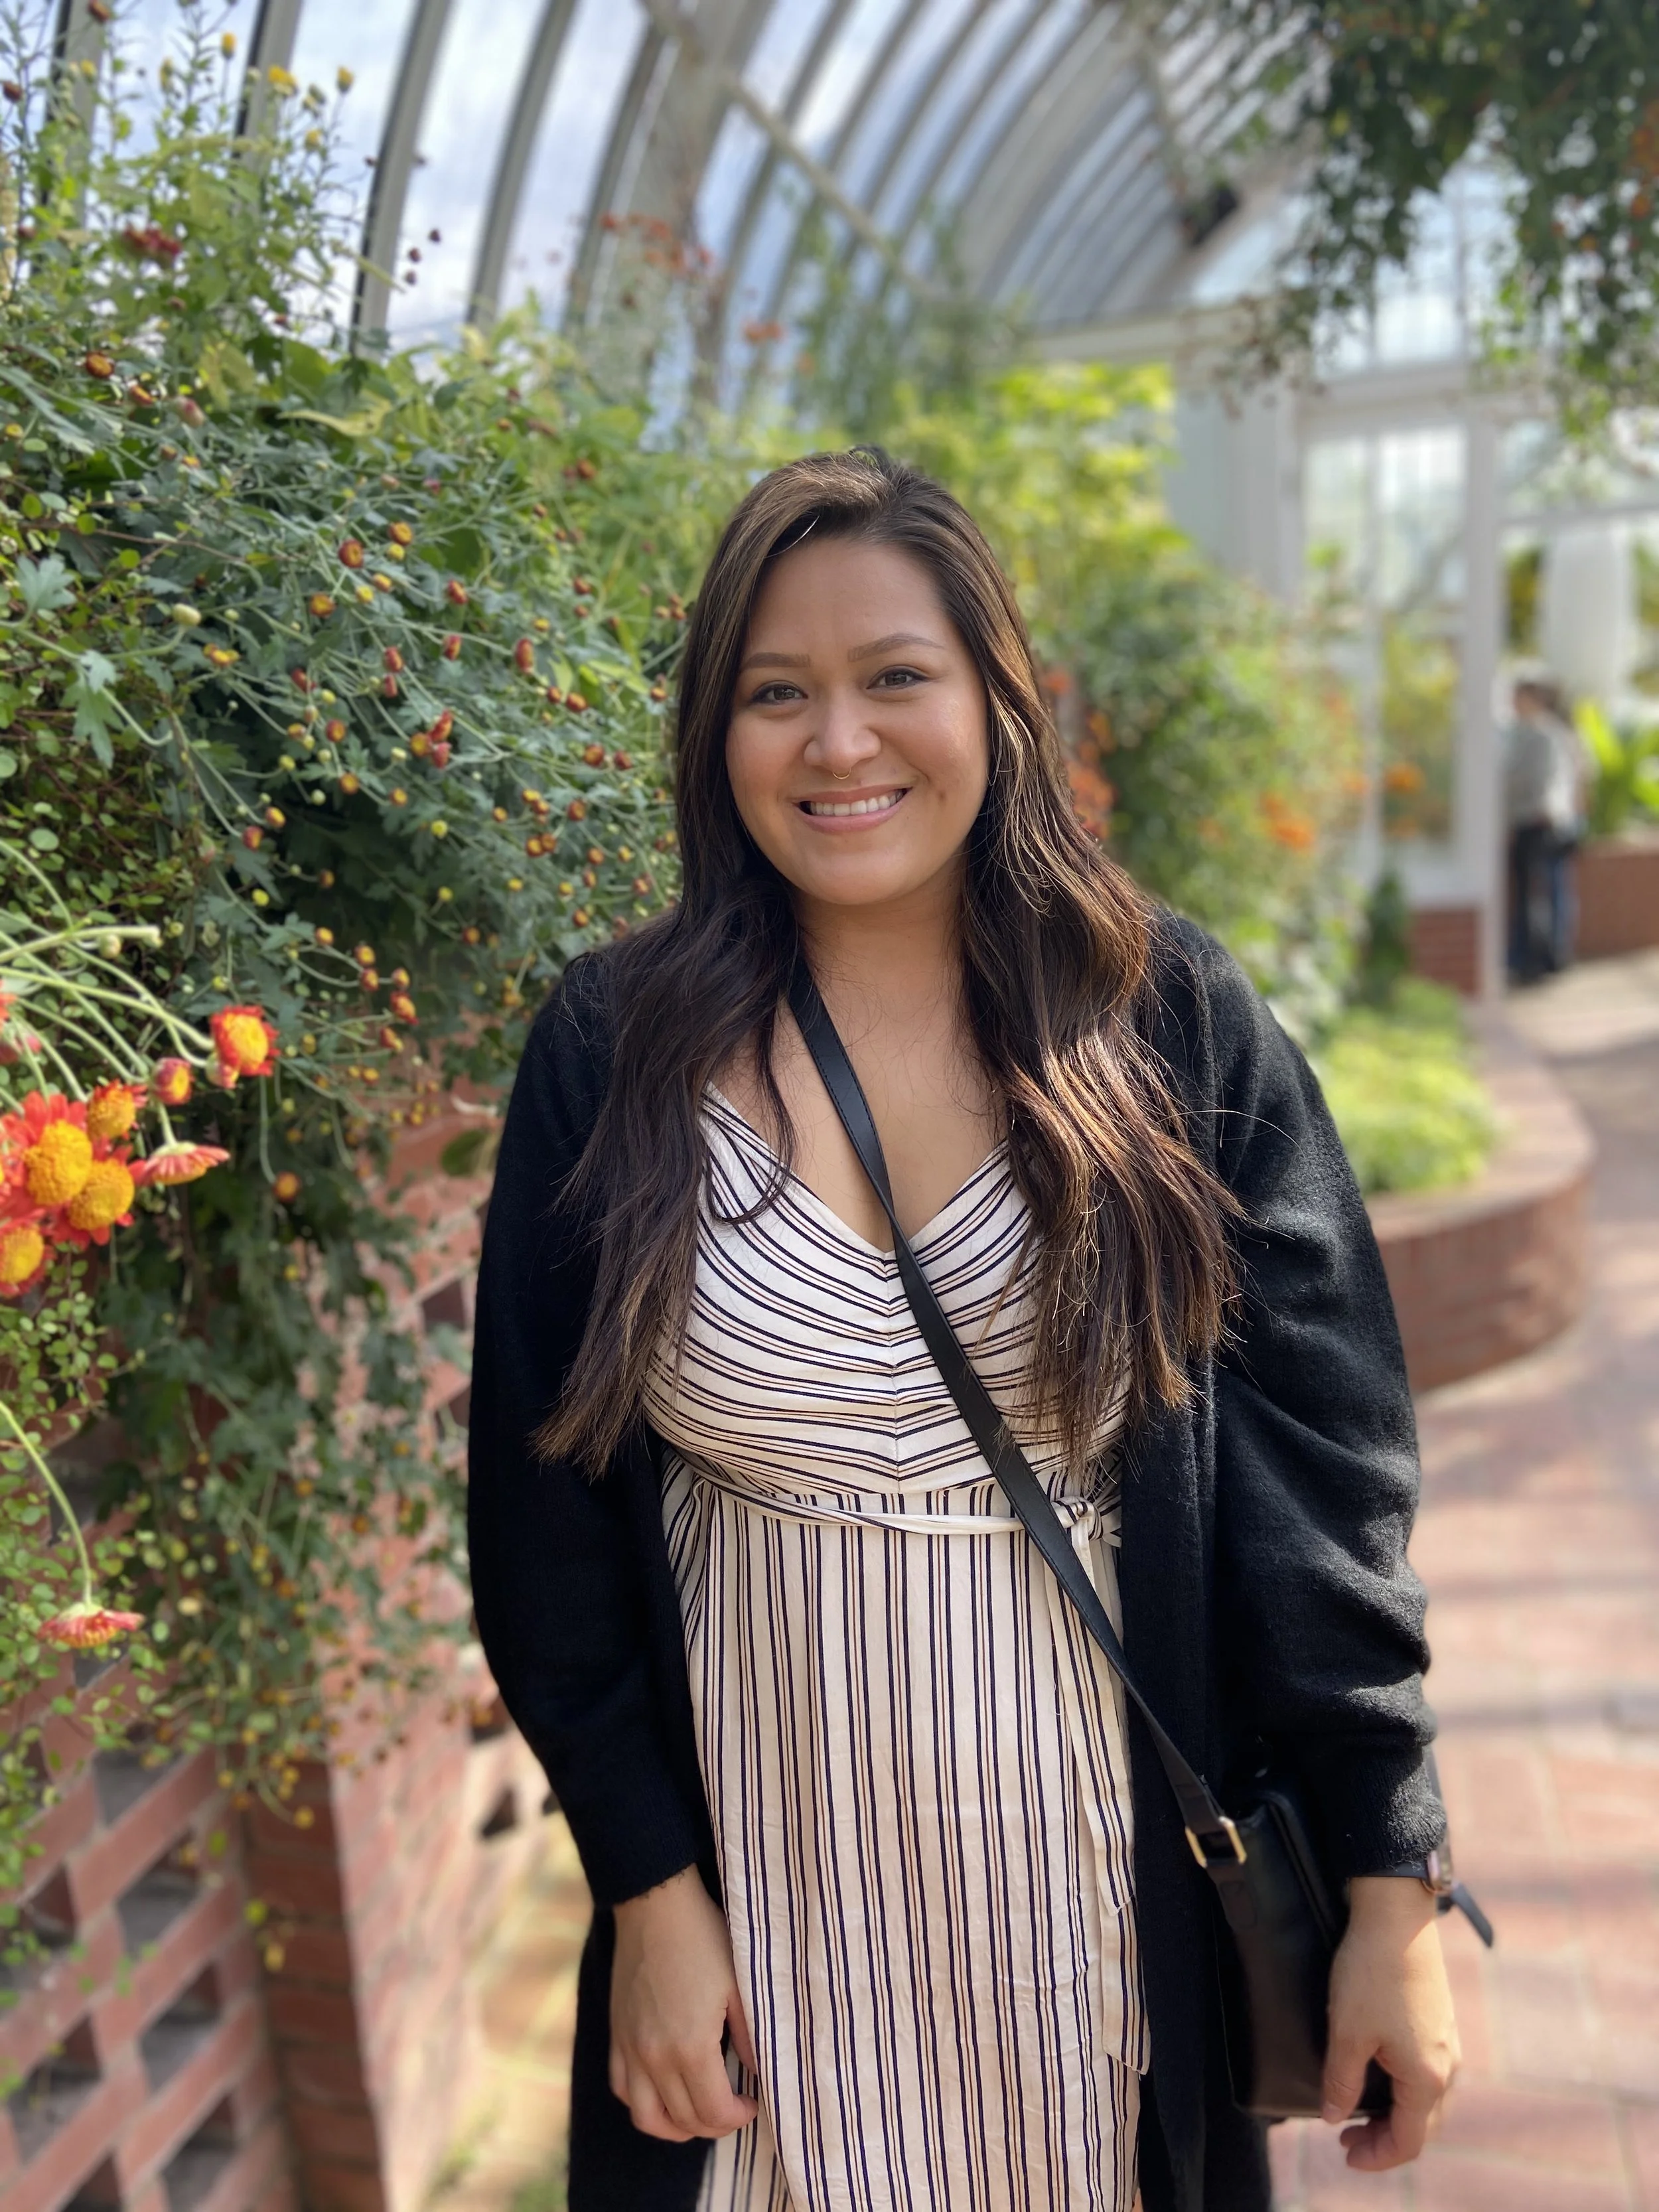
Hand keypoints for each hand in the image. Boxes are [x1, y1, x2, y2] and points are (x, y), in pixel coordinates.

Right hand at [609, 1866, 758, 2142]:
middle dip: (714, 2124)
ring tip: (700, 2114)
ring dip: (676, 2127)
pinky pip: (622, 2089)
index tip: (753, 2102)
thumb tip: (759, 2072)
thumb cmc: (704, 1939)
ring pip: (646, 2117)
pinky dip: (642, 2103)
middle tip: (734, 2108)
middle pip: (683, 2120)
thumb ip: (749, 2036)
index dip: (738, 2117)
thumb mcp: (738, 1985)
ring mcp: (630, 2048)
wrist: (656, 1904)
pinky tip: (663, 2092)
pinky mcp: (616, 2035)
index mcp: (689, 2047)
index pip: (713, 2112)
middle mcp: (654, 2057)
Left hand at [1322, 1876, 1459, 2169]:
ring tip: (1360, 2110)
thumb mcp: (1347, 2032)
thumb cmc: (1371, 1971)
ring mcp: (1448, 2042)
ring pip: (1428, 2100)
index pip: (1408, 2142)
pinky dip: (1405, 2090)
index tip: (1344, 2152)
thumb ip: (1341, 2081)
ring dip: (1396, 2115)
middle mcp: (1447, 2066)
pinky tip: (1380, 2075)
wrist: (1396, 1913)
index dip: (1376, 2157)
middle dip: (1385, 2140)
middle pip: (1423, 2126)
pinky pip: (1429, 2073)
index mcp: (1427, 2077)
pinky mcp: (1441, 2020)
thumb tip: (1332, 2116)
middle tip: (1347, 2136)